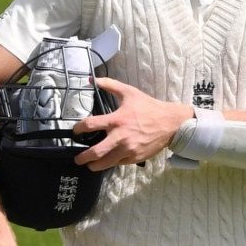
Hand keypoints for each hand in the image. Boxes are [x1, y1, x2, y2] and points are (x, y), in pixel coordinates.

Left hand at [73, 77, 193, 170]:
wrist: (171, 123)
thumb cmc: (149, 107)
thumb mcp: (129, 92)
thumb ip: (110, 85)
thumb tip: (93, 80)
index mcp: (116, 120)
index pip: (90, 125)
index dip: (79, 129)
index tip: (75, 132)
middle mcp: (120, 137)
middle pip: (95, 152)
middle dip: (83, 158)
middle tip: (78, 159)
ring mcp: (128, 149)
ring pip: (106, 163)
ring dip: (94, 165)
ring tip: (90, 165)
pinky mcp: (135, 158)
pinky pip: (118, 164)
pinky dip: (111, 163)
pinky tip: (108, 161)